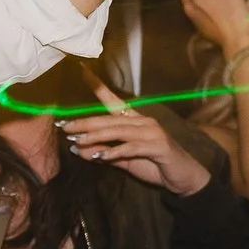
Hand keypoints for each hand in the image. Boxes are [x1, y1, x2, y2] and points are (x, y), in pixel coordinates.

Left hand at [60, 82, 210, 193]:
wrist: (183, 178)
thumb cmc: (155, 166)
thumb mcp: (125, 160)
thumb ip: (104, 153)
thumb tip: (78, 149)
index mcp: (135, 121)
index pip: (113, 101)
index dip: (98, 86)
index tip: (81, 70)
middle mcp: (144, 122)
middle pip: (109, 119)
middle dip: (85, 123)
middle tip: (65, 127)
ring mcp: (152, 132)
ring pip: (118, 131)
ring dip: (95, 137)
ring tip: (76, 141)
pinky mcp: (158, 147)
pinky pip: (132, 147)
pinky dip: (115, 152)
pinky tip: (101, 157)